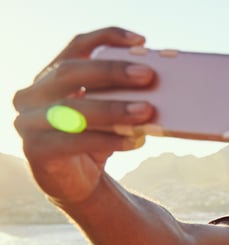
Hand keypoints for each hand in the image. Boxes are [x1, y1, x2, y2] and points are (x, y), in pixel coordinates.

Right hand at [13, 27, 155, 203]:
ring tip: (146, 110)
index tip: (140, 41)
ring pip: (72, 109)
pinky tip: (135, 141)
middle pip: (70, 73)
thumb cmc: (95, 139)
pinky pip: (74, 141)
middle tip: (147, 75)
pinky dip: (108, 140)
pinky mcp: (36, 150)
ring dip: (113, 109)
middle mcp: (33, 94)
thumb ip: (121, 96)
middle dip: (111, 72)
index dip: (106, 37)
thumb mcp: (108, 114)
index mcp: (50, 75)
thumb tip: (160, 84)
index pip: (77, 46)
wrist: (76, 183)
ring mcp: (28, 122)